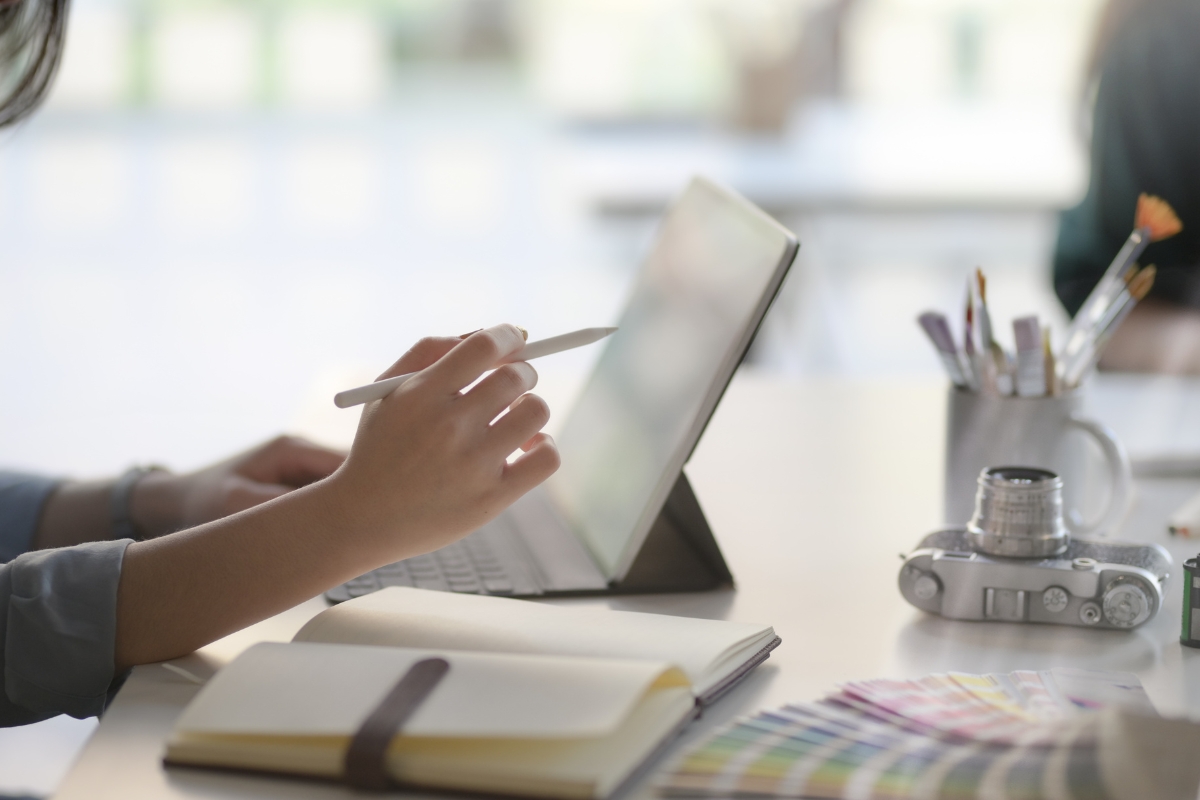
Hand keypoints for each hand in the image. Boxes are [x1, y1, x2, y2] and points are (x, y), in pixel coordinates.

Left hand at [132, 436, 346, 537]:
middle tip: (364, 534)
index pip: (346, 462)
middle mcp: (303, 453)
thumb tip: (323, 518)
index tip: (375, 516)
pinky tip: (329, 538)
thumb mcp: (238, 504)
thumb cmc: (204, 499)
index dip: (366, 486)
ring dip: (344, 510)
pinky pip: (326, 498)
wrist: (178, 501)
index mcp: (292, 448)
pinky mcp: (298, 485)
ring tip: (348, 538)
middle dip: (358, 501)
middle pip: (349, 474)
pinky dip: (330, 516)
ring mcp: (301, 469)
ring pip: (341, 488)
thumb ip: (280, 505)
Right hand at [329, 324, 559, 560]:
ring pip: (536, 411)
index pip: (485, 346)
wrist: (363, 519)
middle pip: (516, 377)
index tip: (514, 339)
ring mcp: (473, 465)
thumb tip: (487, 333)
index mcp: (422, 394)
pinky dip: (544, 446)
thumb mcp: (386, 390)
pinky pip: (546, 458)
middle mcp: (449, 428)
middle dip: (522, 372)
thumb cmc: (380, 446)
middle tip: (512, 383)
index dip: (508, 336)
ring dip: (531, 406)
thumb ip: (430, 350)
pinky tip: (527, 446)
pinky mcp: (491, 498)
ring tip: (513, 416)